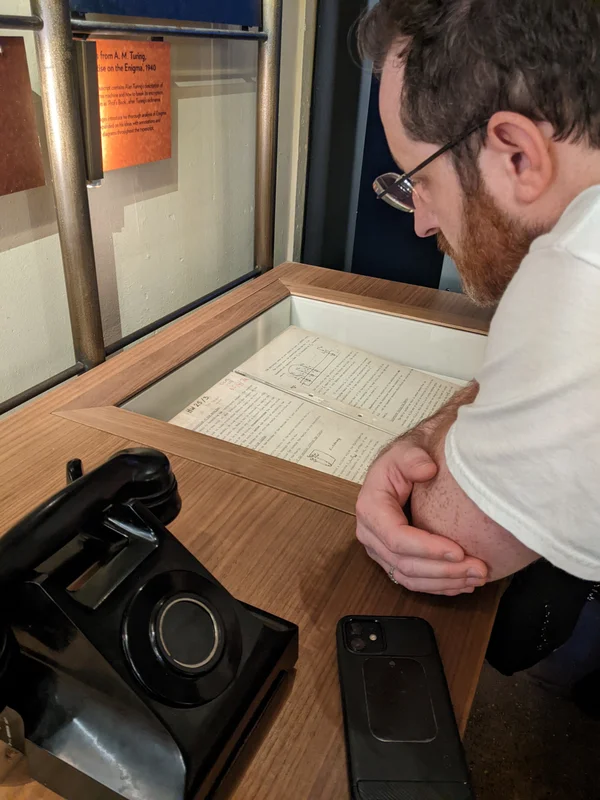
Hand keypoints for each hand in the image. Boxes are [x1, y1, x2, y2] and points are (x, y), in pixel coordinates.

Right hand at [356, 440, 487, 594]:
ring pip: (410, 578)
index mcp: (370, 508)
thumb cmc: (407, 458)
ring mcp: (381, 549)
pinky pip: (414, 581)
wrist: (407, 464)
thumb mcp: (406, 449)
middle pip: (404, 563)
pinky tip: (464, 583)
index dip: (427, 548)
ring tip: (477, 577)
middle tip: (478, 568)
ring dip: (445, 582)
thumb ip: (413, 457)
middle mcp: (371, 533)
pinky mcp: (394, 558)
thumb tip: (426, 470)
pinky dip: (439, 586)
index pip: (396, 537)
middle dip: (443, 570)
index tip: (458, 550)